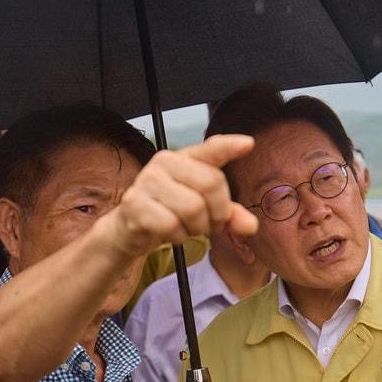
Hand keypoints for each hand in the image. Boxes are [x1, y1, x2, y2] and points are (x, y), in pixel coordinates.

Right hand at [96, 135, 257, 259]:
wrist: (130, 228)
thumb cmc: (171, 212)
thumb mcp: (204, 210)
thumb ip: (229, 214)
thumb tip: (251, 226)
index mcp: (185, 158)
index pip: (211, 149)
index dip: (229, 146)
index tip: (248, 144)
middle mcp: (165, 162)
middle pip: (211, 183)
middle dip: (217, 212)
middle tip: (208, 224)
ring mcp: (147, 180)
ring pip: (193, 208)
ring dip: (196, 228)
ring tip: (186, 227)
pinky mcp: (134, 202)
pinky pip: (171, 224)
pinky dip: (176, 236)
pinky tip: (168, 232)